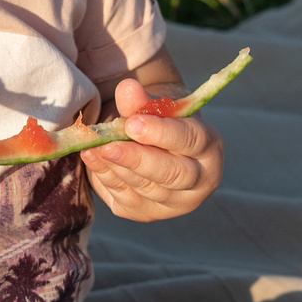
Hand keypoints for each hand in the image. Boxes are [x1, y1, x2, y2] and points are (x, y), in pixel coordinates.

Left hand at [82, 76, 223, 221]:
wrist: (154, 149)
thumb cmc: (161, 124)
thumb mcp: (156, 110)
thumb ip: (142, 102)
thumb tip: (127, 88)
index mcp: (208, 149)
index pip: (191, 141)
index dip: (162, 133)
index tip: (133, 123)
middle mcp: (198, 182)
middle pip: (172, 175)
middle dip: (138, 159)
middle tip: (109, 145)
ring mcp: (172, 203)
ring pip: (145, 187)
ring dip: (116, 166)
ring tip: (95, 146)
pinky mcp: (145, 213)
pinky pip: (124, 197)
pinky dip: (105, 176)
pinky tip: (92, 157)